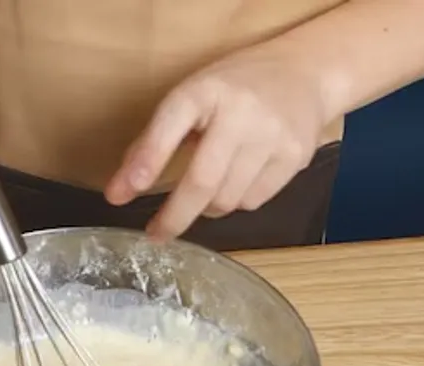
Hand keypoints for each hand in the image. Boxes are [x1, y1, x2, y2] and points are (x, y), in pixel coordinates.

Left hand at [105, 41, 332, 239]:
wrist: (304, 72)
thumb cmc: (234, 89)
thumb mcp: (192, 98)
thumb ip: (155, 140)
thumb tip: (120, 191)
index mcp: (206, 89)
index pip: (169, 127)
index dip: (146, 163)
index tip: (120, 195)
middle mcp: (241, 112)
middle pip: (202, 181)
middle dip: (174, 216)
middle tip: (156, 235)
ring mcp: (273, 136)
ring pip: (227, 199)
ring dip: (208, 207)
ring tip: (207, 190)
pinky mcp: (294, 157)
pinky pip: (253, 201)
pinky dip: (237, 201)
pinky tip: (239, 179)